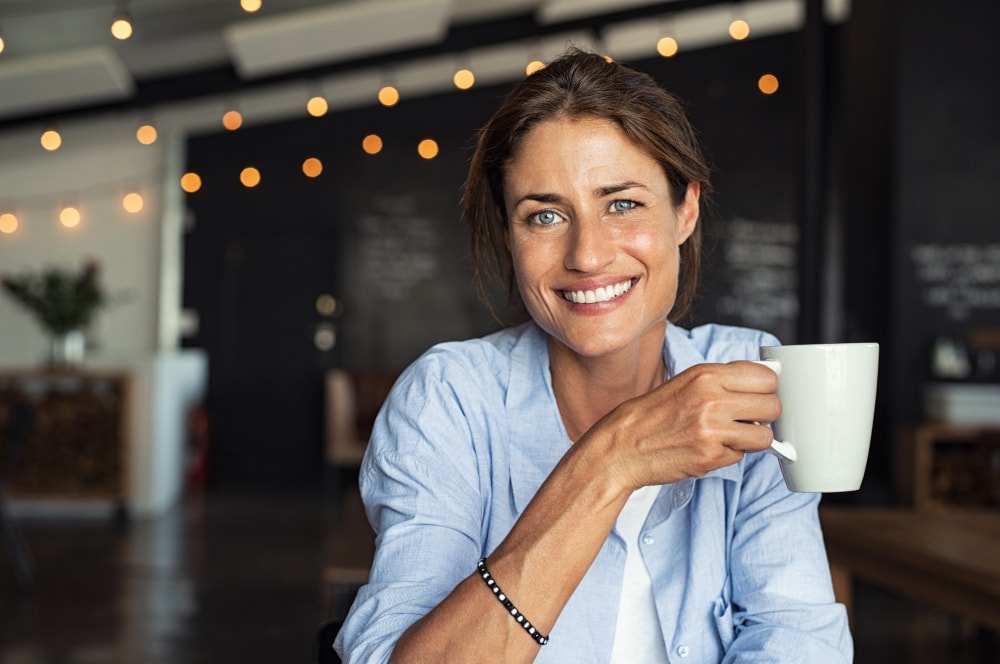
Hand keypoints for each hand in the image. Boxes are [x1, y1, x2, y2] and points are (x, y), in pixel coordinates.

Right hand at [583, 360, 780, 490]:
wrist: (622, 447)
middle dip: (764, 415)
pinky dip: (730, 455)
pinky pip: (741, 457)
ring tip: (729, 436)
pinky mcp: (710, 458)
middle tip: (746, 419)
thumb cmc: (652, 415)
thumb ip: (723, 380)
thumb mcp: (686, 382)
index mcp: (706, 375)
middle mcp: (711, 400)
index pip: (766, 377)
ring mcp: (712, 431)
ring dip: (752, 439)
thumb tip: (766, 380)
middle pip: (773, 406)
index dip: (766, 388)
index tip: (758, 395)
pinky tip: (709, 448)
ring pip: (765, 436)